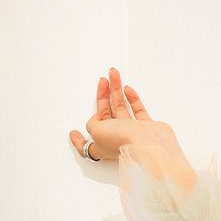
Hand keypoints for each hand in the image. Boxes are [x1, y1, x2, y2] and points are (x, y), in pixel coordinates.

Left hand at [69, 67, 198, 192]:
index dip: (78, 140)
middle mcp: (115, 139)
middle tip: (102, 81)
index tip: (72, 133)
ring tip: (113, 74)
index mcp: (101, 145)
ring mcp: (131, 132)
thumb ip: (93, 123)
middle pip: (105, 116)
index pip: (86, 145)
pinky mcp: (146, 126)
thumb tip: (97, 118)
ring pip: (120, 108)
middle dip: (102, 97)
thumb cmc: (122, 140)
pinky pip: (137, 110)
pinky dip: (132, 98)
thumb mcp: (96, 131)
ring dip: (116, 91)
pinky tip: (127, 89)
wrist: (149, 144)